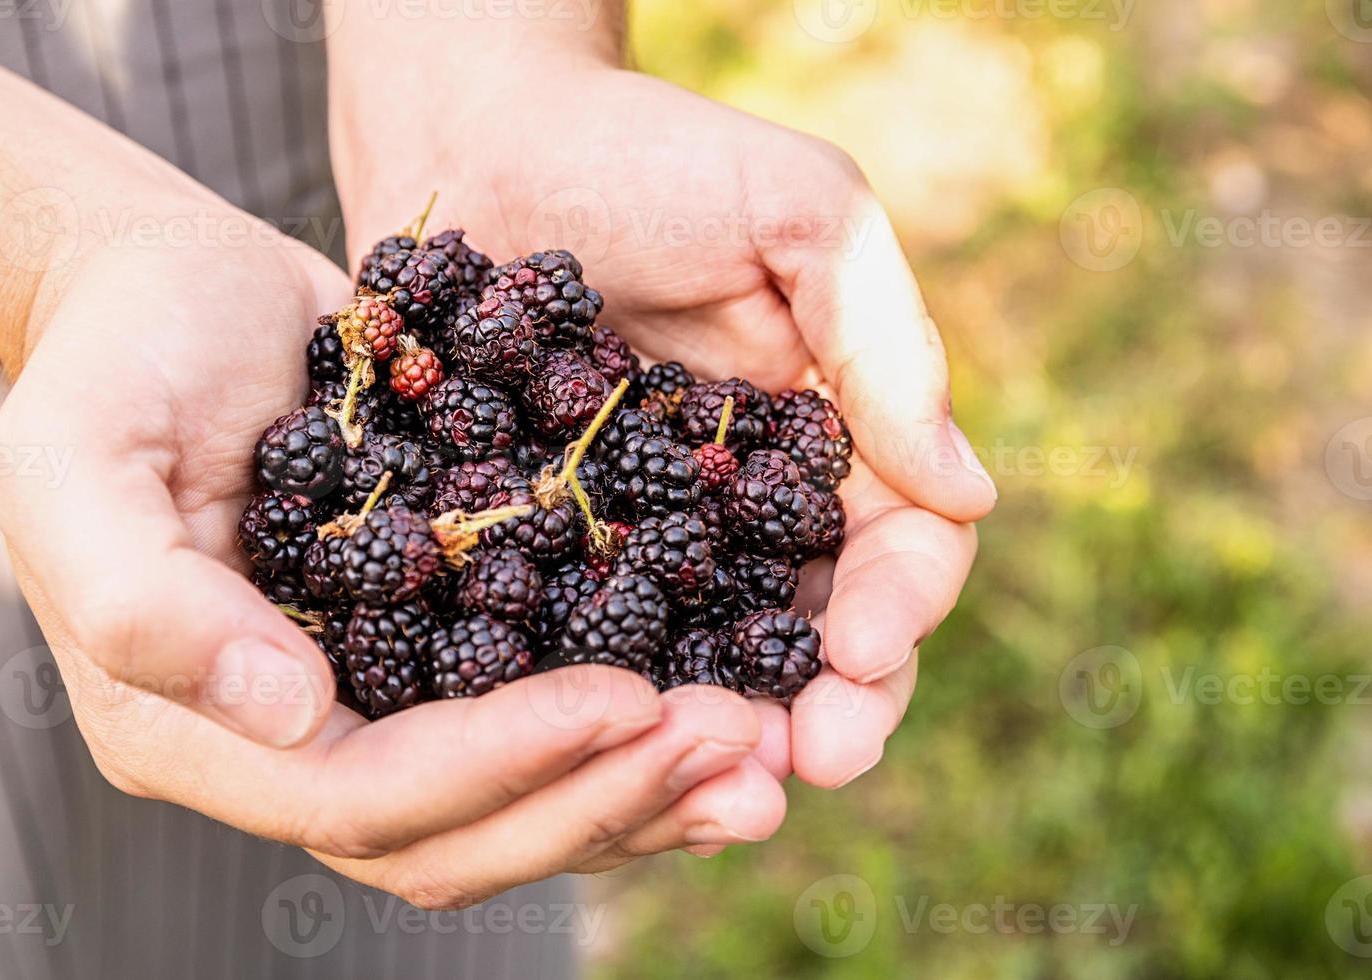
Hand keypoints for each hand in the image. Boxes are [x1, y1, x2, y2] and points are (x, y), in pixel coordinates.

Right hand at [0, 210, 783, 906]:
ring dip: (642, 791)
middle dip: (598, 799)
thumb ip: (145, 596)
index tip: (628, 699)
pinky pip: (541, 727)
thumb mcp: (78, 457)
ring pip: (516, 805)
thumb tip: (290, 712)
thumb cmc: (117, 357)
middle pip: (459, 835)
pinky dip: (633, 737)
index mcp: (199, 727)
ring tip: (762, 750)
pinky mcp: (438, 646)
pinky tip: (731, 706)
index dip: (498, 765)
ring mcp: (372, 703)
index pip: (363, 795)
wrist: (171, 297)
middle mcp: (293, 742)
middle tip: (736, 747)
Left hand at [349, 67, 995, 788]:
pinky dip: (595, 702)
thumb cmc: (654, 155)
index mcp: (829, 443)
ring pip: (701, 666)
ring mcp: (643, 546)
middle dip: (824, 710)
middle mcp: (745, 514)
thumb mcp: (800, 214)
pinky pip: (574, 646)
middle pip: (811, 639)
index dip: (896, 610)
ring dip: (718, 734)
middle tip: (804, 762)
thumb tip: (968, 493)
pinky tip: (594, 750)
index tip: (866, 653)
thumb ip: (883, 342)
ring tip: (712, 788)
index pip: (896, 550)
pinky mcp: (538, 558)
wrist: (481, 142)